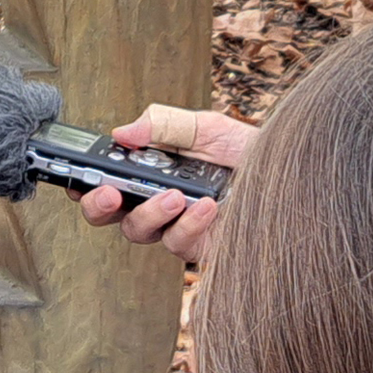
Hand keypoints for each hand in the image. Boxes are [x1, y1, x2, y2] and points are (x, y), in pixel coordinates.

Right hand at [76, 103, 256, 265]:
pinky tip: (206, 205)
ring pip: (140, 232)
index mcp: (151, 172)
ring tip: (176, 195)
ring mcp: (177, 227)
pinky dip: (190, 224)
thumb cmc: (247, 153)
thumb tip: (123, 132)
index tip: (81, 175)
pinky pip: (179, 243)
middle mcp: (158, 202)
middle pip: (110, 215)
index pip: (106, 180)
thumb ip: (163, 124)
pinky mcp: (200, 247)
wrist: (291, 174)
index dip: (85, 181)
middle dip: (99, 205)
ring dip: (151, 212)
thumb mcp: (205, 127)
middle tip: (110, 192)